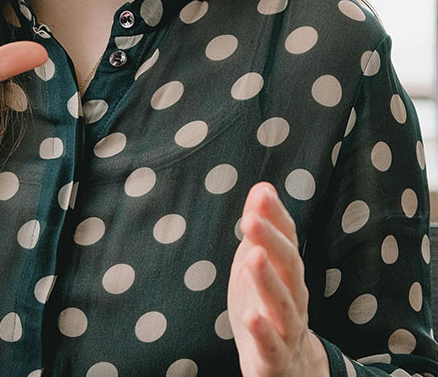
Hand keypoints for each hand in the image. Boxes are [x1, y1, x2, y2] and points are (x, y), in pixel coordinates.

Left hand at [227, 182, 329, 376]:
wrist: (290, 371)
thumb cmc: (269, 308)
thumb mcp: (259, 263)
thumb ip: (261, 228)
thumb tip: (263, 187)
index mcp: (288, 273)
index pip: (288, 241)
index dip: (276, 218)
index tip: (263, 193)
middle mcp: (294, 297)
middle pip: (289, 267)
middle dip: (272, 242)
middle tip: (251, 219)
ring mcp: (288, 329)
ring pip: (283, 304)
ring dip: (269, 280)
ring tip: (253, 257)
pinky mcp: (275, 359)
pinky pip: (271, 346)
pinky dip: (262, 332)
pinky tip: (249, 316)